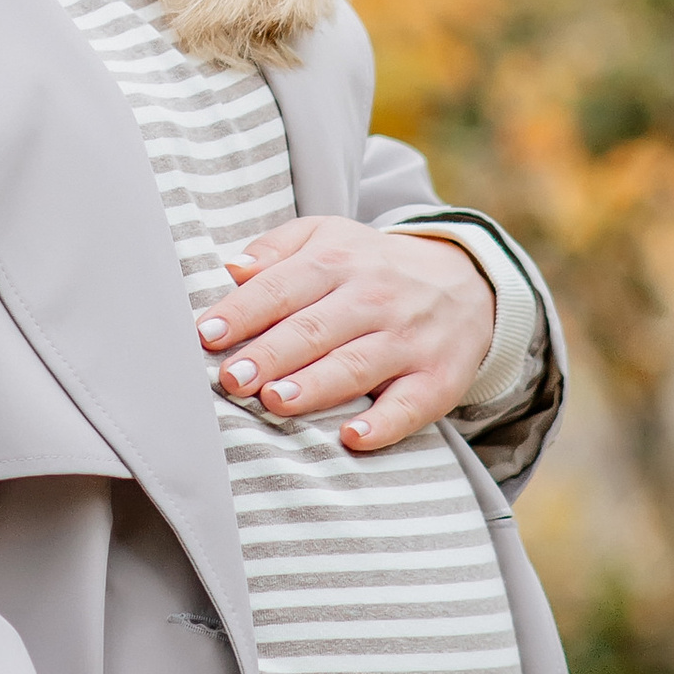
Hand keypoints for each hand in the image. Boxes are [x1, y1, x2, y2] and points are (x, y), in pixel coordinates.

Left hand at [199, 213, 492, 450]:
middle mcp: (373, 298)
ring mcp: (407, 340)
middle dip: (270, 354)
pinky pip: (411, 404)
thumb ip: (277, 249)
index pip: (282, 286)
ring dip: (315, 385)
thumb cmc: (372, 266)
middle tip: (231, 380)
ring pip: (356, 364)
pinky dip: (384, 424)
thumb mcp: (328, 236)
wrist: (467, 281)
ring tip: (276, 401)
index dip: (243, 311)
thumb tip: (232, 268)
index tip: (207, 335)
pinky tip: (352, 437)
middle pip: (314, 328)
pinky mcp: (437, 378)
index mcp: (337, 261)